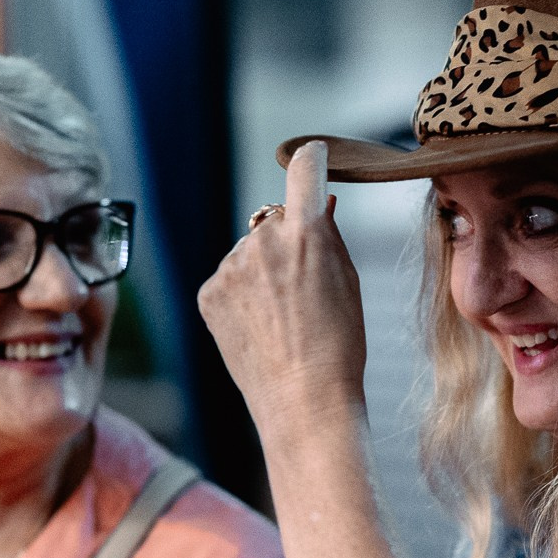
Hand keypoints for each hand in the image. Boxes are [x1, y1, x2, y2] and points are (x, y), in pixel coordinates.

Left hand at [198, 141, 366, 441]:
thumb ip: (329, 236)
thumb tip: (319, 204)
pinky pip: (227, 280)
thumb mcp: (349, 282)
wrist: (304, 402)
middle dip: (287, 241)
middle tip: (304, 288)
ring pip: (248, 253)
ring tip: (281, 317)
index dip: (311, 159)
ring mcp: (230, 268)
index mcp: (307, 233)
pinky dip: (240, 295)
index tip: (311, 155)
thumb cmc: (338, 346)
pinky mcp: (208, 293)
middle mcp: (263, 241)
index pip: (305, 170)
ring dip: (261, 271)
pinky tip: (260, 326)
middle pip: (274, 222)